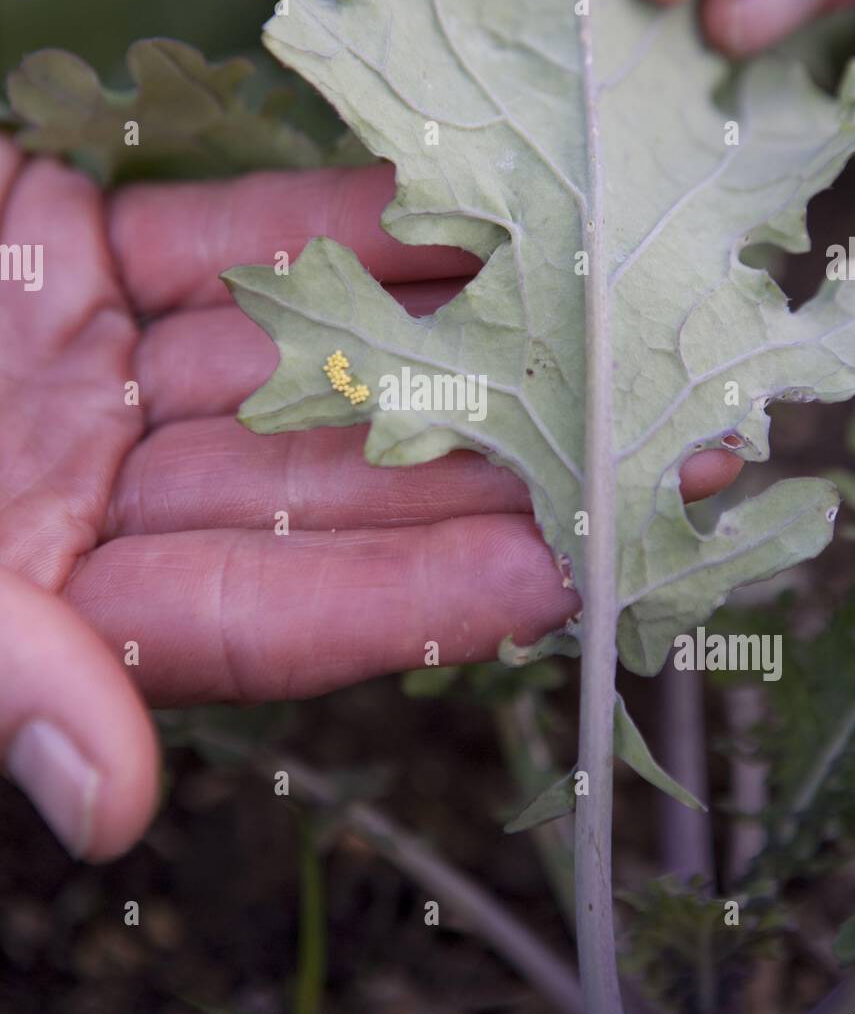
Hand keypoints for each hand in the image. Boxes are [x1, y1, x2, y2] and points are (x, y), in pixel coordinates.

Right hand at [0, 138, 739, 859]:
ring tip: (588, 314)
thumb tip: (103, 801)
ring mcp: (87, 365)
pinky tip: (451, 212)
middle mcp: (91, 488)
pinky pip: (225, 237)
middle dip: (478, 463)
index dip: (417, 597)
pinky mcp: (65, 251)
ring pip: (296, 350)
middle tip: (637, 443)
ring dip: (440, 328)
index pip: (270, 613)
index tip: (566, 574)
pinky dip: (330, 222)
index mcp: (51, 599)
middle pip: (319, 482)